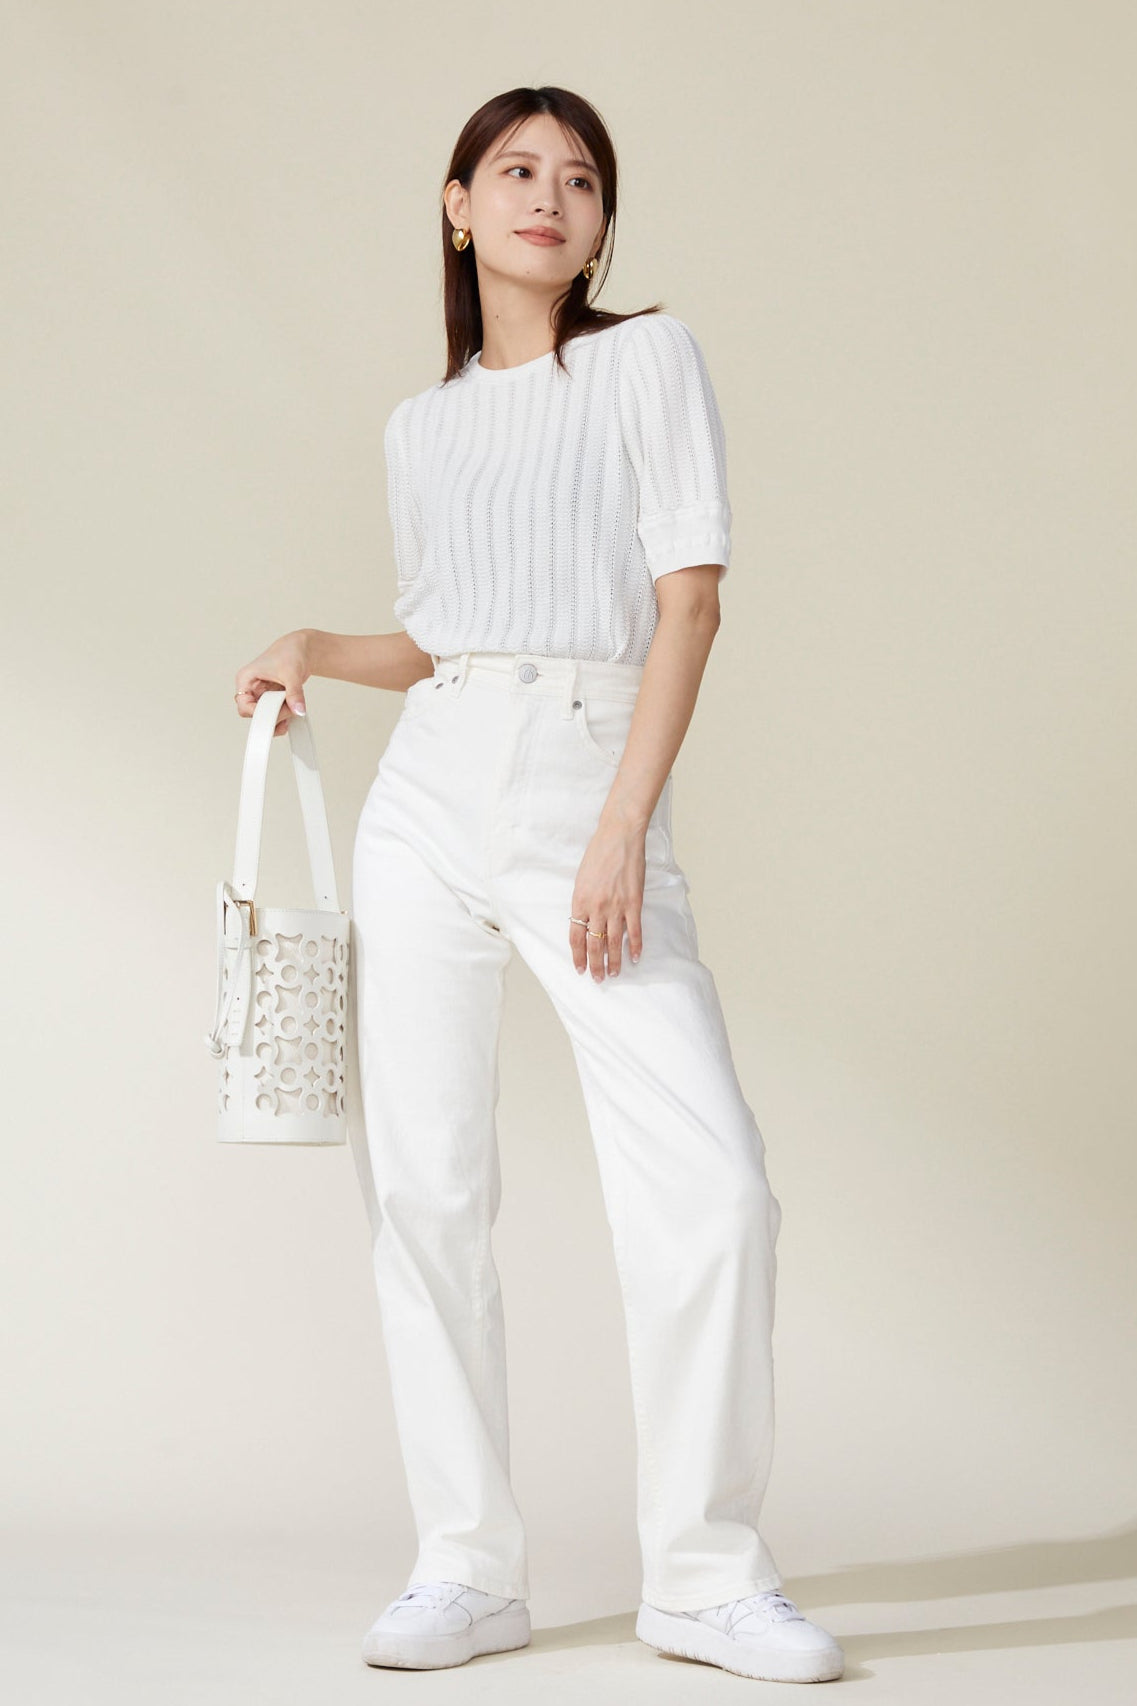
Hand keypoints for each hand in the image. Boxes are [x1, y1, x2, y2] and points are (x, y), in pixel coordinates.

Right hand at [234, 630, 311, 736]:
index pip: (244, 705)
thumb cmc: (289, 652)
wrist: (301, 649)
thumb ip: (295, 693)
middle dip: (272, 716)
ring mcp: (261, 695)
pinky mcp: (272, 699)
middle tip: (289, 710)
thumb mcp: (291, 673)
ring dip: (279, 718)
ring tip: (293, 710)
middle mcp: (251, 689)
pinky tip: (293, 712)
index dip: (258, 713)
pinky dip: (284, 716)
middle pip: (254, 714)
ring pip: (264, 717)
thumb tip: (298, 710)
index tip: (275, 715)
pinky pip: (275, 714)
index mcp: (246, 679)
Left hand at [569, 821, 645, 980]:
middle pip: (593, 944)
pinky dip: (635, 946)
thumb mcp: (582, 879)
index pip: (575, 937)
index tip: (580, 968)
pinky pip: (634, 931)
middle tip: (597, 979)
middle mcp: (596, 908)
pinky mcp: (634, 903)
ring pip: (613, 942)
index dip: (577, 956)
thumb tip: (586, 920)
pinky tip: (635, 958)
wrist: (619, 837)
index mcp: (579, 901)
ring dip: (613, 961)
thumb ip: (583, 901)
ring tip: (613, 974)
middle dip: (595, 965)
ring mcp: (616, 907)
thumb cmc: (598, 853)